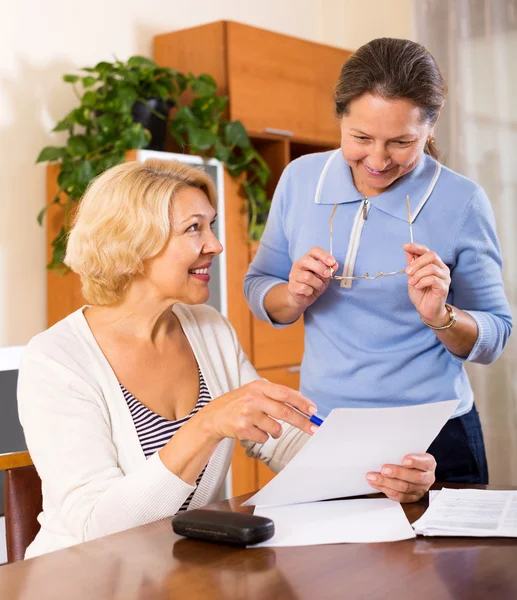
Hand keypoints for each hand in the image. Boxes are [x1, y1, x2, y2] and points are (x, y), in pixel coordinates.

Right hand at [197, 380, 316, 444]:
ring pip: (275, 429)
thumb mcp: (254, 392)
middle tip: (313, 429)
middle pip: (284, 412)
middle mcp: (253, 398)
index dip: (301, 402)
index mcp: (258, 386)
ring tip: (266, 427)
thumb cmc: (238, 403)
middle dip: (302, 422)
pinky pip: (264, 438)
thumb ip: (275, 395)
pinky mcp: (242, 429)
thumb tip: (302, 401)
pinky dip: (262, 437)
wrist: (213, 416)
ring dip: (276, 432)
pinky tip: (252, 430)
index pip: (285, 393)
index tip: (313, 410)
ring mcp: (247, 414)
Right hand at [287, 247, 337, 311]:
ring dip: (318, 284)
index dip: (324, 255)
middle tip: (327, 275)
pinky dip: (310, 291)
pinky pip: (303, 288)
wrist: (303, 297)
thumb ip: (329, 270)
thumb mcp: (324, 276)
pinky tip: (310, 292)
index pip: (314, 251)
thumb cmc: (314, 284)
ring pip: (307, 277)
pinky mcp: (292, 286)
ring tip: (319, 287)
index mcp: (307, 259)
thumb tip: (335, 265)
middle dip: (320, 268)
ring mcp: (293, 275)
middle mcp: (298, 264)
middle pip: (307, 261)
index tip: (332, 262)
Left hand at [366, 453, 435, 502]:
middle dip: (397, 473)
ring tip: (373, 477)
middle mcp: (427, 478)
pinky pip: (399, 496)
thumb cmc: (410, 458)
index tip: (404, 460)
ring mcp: (420, 489)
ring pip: (404, 488)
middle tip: (384, 469)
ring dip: (386, 482)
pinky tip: (376, 484)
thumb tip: (386, 449)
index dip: (415, 462)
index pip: (425, 463)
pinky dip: (386, 490)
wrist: (414, 468)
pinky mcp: (412, 498)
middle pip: (414, 477)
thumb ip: (402, 451)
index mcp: (429, 464)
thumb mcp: (411, 451)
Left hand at [403, 243, 450, 326]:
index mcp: (435, 264)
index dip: (416, 247)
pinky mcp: (444, 287)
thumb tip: (407, 249)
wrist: (425, 310)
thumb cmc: (420, 293)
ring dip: (418, 275)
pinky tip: (418, 286)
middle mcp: (442, 268)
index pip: (427, 251)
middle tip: (408, 272)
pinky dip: (422, 282)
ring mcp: (445, 277)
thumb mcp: (412, 276)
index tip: (405, 246)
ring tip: (412, 283)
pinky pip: (433, 279)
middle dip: (417, 262)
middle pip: (431, 256)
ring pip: (431, 268)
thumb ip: (411, 264)